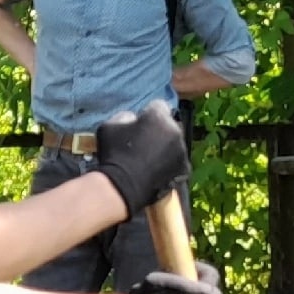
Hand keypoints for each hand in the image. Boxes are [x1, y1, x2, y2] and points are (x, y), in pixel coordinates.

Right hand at [92, 102, 189, 216]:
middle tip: (145, 143)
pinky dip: (170, 163)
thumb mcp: (109, 126)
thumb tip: (134, 119)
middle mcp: (175, 131)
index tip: (141, 123)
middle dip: (159, 130)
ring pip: (175, 144)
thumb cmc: (113, 154)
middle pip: (169, 125)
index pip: (158, 106)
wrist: (123, 187)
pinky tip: (156, 170)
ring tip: (150, 159)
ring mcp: (182, 151)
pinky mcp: (184, 169)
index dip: (148, 114)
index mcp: (159, 116)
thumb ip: (126, 117)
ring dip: (166, 147)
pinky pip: (177, 161)